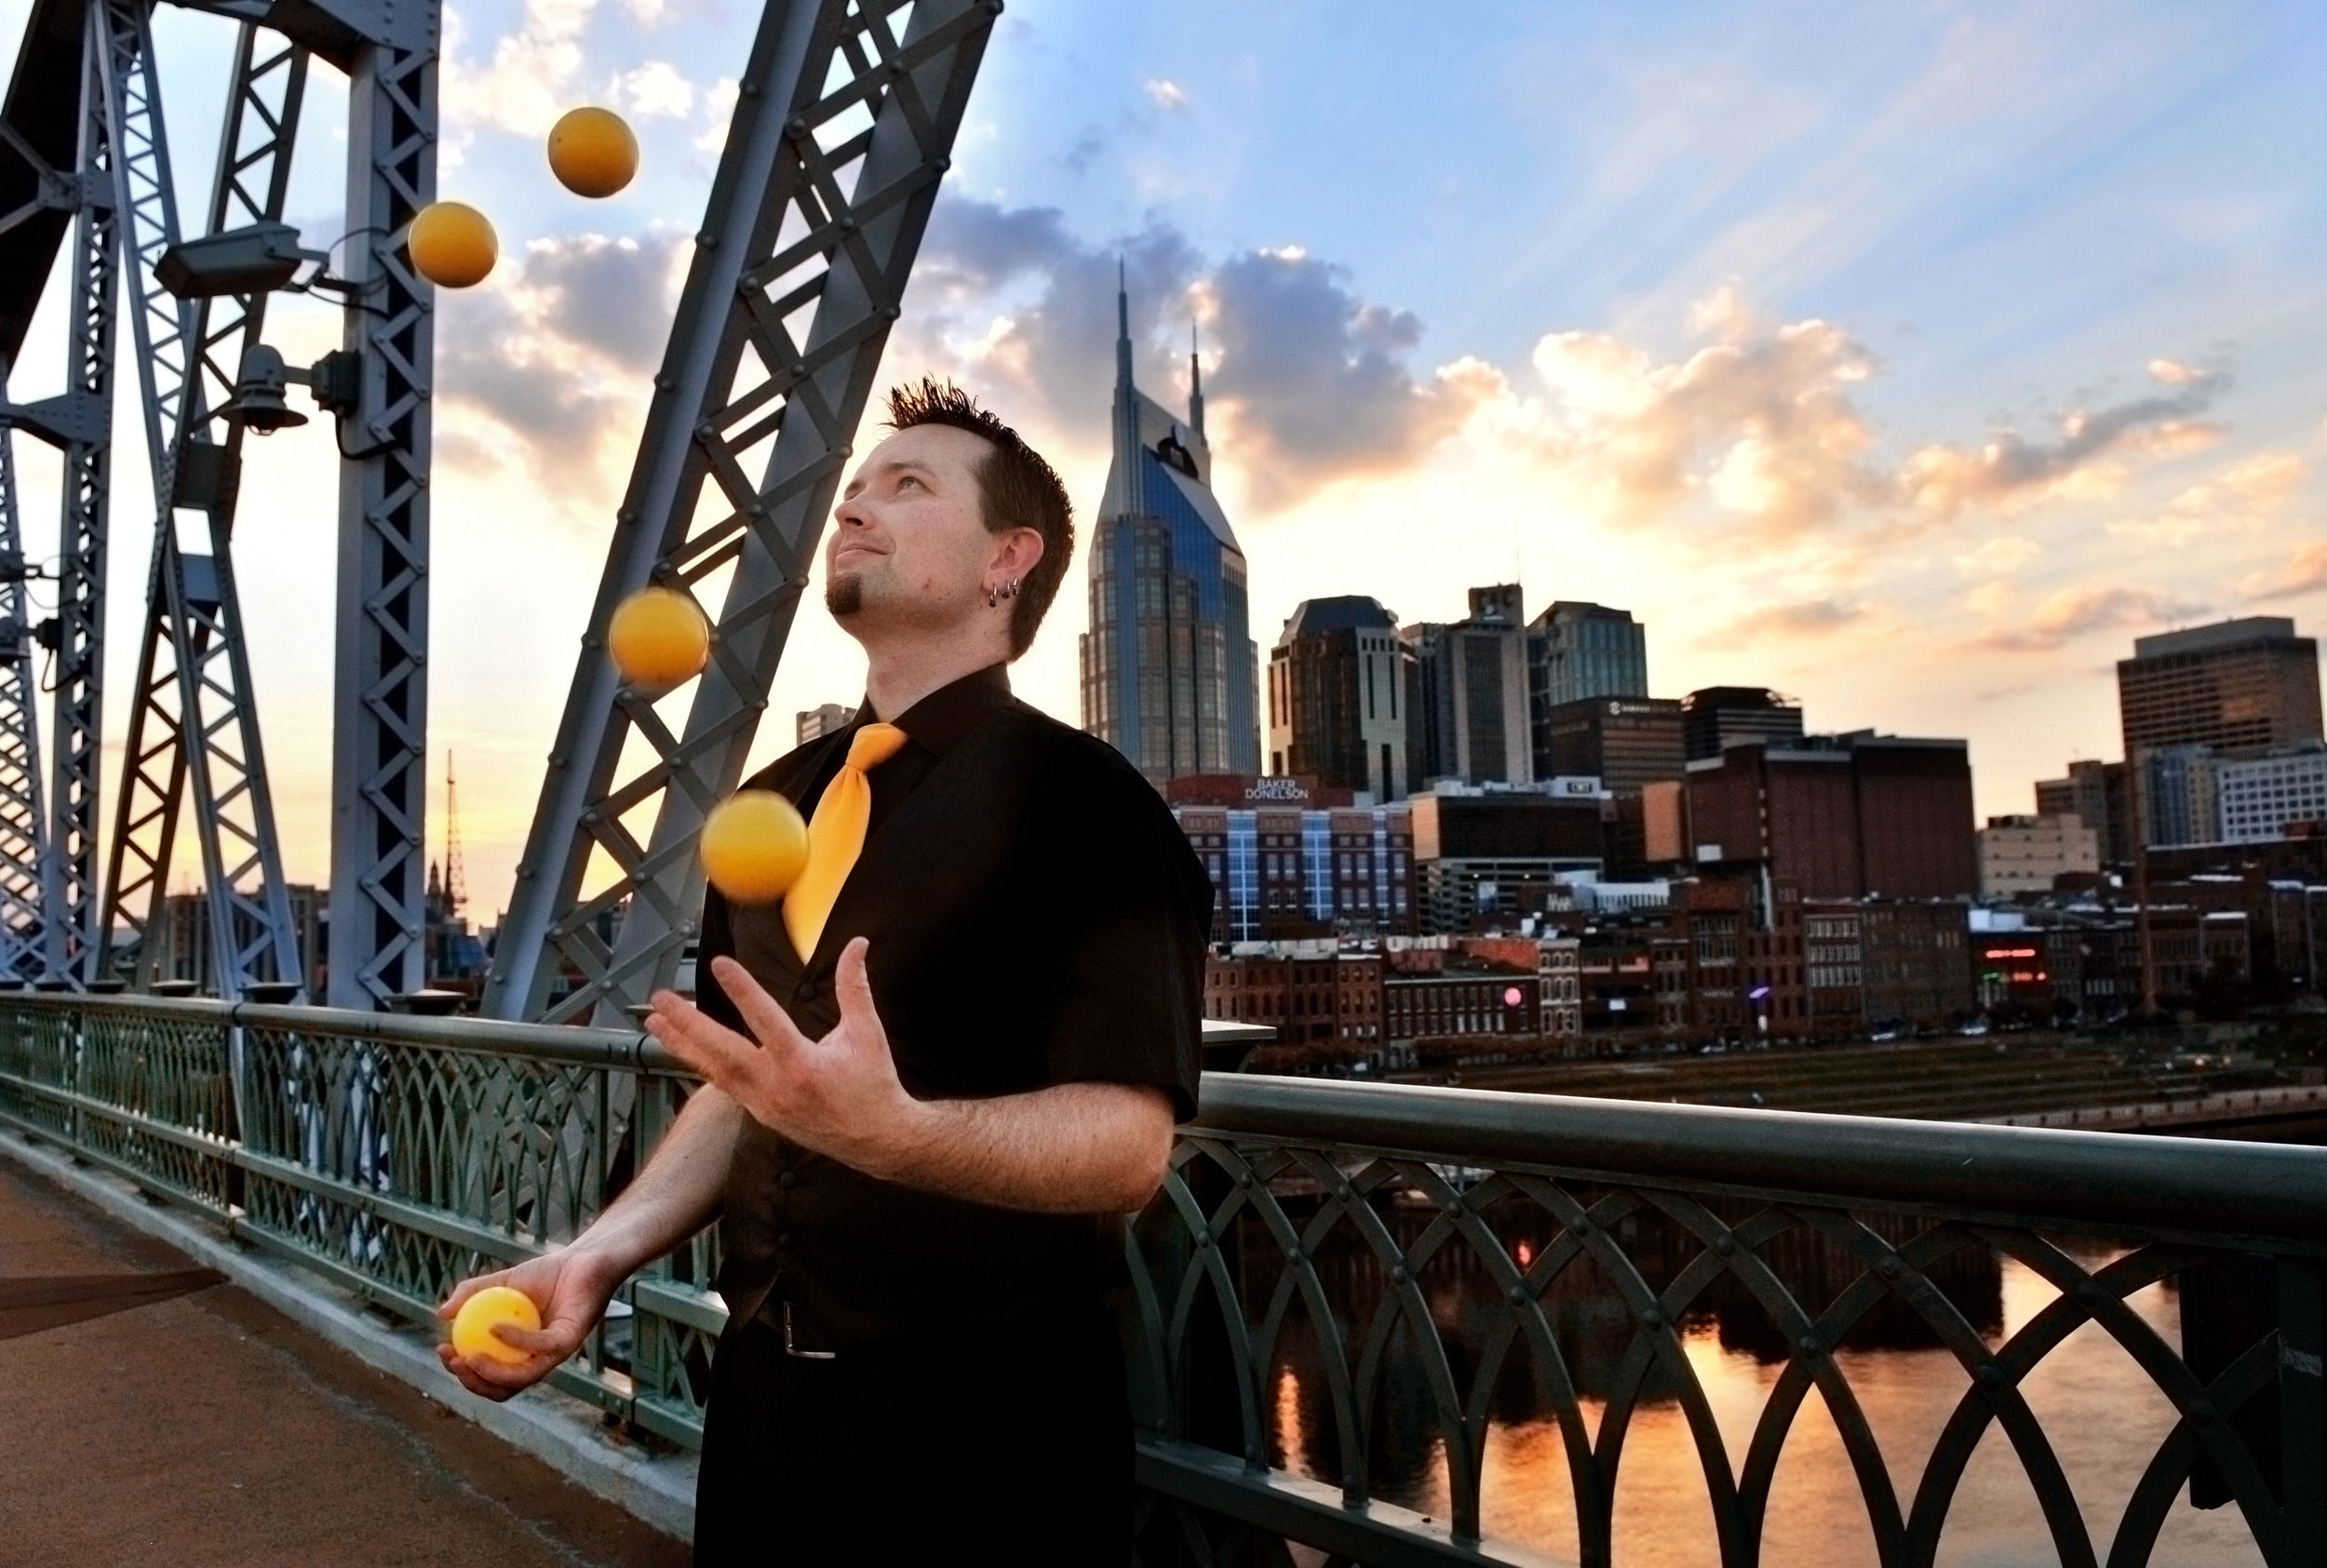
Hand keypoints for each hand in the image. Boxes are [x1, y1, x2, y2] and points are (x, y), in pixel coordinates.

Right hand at [434, 1246, 624, 1401]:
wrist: (584, 1259)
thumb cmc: (546, 1274)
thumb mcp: (500, 1282)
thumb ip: (470, 1295)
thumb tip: (440, 1315)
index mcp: (520, 1355)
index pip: (488, 1377)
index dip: (463, 1372)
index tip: (442, 1350)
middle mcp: (538, 1360)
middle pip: (501, 1389)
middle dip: (472, 1382)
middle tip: (453, 1361)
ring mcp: (555, 1354)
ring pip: (521, 1379)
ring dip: (490, 1373)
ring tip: (468, 1356)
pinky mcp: (571, 1341)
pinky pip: (540, 1347)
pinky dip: (515, 1340)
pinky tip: (494, 1328)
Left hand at [644, 938, 925, 1179]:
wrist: (876, 1139)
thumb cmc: (872, 1083)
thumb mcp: (867, 1032)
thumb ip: (854, 986)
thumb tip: (857, 945)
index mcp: (803, 1064)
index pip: (765, 1020)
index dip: (742, 990)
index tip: (719, 965)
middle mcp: (776, 1086)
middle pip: (722, 1051)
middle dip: (688, 1023)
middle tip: (661, 999)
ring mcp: (763, 1103)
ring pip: (714, 1071)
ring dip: (682, 1044)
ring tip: (654, 1021)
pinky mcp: (760, 1112)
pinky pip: (723, 1084)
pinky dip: (700, 1064)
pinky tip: (682, 1047)